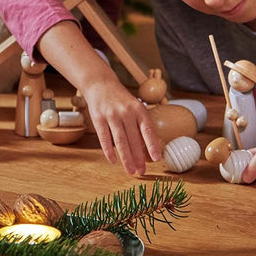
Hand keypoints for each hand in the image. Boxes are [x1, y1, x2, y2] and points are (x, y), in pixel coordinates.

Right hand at [36, 21, 162, 174]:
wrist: (101, 83)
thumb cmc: (121, 100)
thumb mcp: (135, 108)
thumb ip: (141, 126)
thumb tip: (151, 149)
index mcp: (139, 109)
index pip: (147, 129)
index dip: (152, 144)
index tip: (157, 158)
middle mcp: (126, 112)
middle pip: (133, 139)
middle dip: (138, 158)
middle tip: (142, 172)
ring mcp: (111, 115)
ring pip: (120, 140)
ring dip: (126, 158)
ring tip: (131, 171)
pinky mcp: (98, 118)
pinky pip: (104, 137)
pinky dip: (108, 150)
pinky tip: (113, 161)